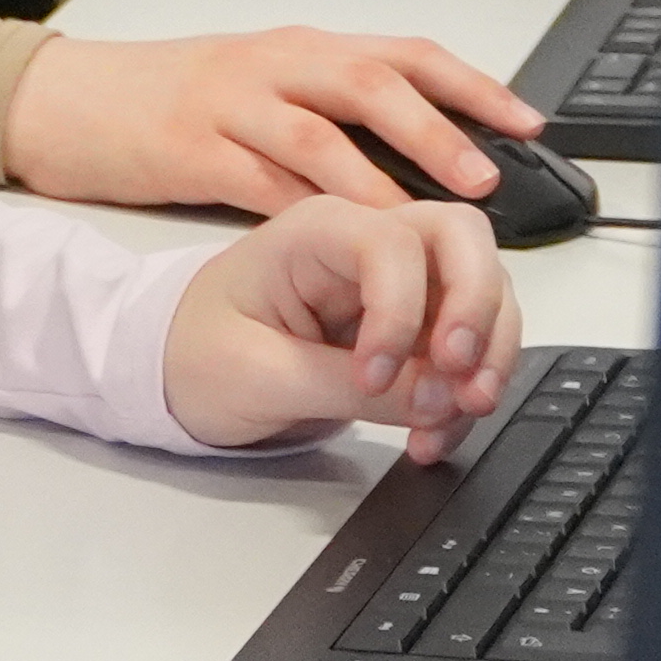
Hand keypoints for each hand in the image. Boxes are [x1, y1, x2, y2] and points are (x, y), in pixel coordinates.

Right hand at [3, 24, 538, 214]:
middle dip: (436, 131)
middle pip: (372, 84)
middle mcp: (274, 67)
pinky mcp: (188, 150)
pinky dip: (303, 214)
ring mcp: (229, 105)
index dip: (474, 87)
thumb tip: (421, 159)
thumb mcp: (259, 90)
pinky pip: (257, 182)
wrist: (64, 100)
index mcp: (301, 50)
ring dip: (376, 180)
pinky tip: (333, 245)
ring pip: (319, 134)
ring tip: (415, 222)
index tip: (528, 122)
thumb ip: (330, 113)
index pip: (405, 55)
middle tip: (481, 179)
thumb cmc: (164, 101)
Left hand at [162, 196, 515, 462]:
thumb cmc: (196, 354)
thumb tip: (435, 399)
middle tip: (461, 378)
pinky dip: (464, 388)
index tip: (374, 377)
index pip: (394, 243)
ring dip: (485, 357)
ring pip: (482, 292)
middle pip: (463, 242)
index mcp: (314, 232)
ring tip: (452, 416)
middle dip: (478, 310)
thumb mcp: (257, 376)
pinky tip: (435, 429)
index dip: (402, 311)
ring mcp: (397, 280)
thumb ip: (345, 388)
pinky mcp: (410, 323)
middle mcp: (366, 242)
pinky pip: (466, 343)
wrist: (175, 373)